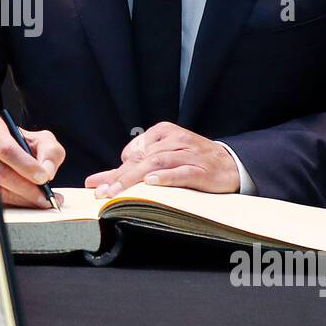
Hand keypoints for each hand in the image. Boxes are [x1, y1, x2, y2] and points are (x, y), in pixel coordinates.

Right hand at [0, 115, 65, 208]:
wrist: (10, 152)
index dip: (26, 165)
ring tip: (45, 201)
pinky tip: (33, 202)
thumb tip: (47, 173)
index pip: (7, 149)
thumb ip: (50, 152)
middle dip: (27, 189)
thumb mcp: (42, 139)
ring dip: (24, 199)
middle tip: (47, 197)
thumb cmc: (24, 144)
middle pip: (1, 174)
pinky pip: (0, 200)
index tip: (44, 178)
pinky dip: (18, 203)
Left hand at [84, 122, 239, 197]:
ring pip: (158, 163)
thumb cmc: (190, 160)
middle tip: (103, 192)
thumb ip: (128, 170)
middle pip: (142, 158)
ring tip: (119, 190)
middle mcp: (174, 140)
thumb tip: (95, 181)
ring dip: (136, 177)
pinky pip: (182, 172)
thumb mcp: (160, 158)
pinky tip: (151, 183)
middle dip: (120, 176)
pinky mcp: (202, 170)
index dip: (115, 171)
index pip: (133, 152)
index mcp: (163, 132)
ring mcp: (189, 154)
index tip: (98, 186)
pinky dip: (166, 177)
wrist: (230, 164)